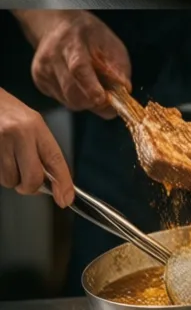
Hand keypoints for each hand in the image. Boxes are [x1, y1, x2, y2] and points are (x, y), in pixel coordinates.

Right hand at [0, 89, 73, 205]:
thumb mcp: (29, 123)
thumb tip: (51, 181)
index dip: (63, 182)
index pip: (54, 158)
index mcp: (34, 125)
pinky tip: (0, 158)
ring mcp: (0, 143)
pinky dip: (0, 173)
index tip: (66, 199)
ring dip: (11, 178)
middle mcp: (19, 134)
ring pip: (10, 181)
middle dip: (30, 187)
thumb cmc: (6, 111)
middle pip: (32, 178)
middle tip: (25, 180)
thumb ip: (40, 149)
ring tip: (7, 158)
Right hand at [24, 12, 131, 117]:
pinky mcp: (39, 81)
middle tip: (107, 98)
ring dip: (85, 101)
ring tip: (94, 88)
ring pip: (67, 100)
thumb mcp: (110, 43)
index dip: (90, 86)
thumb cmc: (88, 35)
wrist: (58, 27)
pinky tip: (79, 85)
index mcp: (72, 43)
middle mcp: (52, 57)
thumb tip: (123, 89)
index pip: (79, 68)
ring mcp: (42, 70)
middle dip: (92, 101)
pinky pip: (61, 100)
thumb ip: (118, 67)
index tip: (102, 98)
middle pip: (71, 90)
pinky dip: (75, 98)